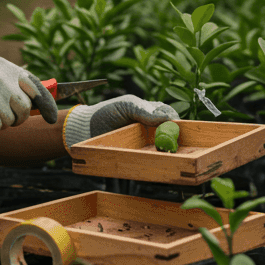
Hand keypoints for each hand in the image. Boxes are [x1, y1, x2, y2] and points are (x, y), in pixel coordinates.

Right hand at [0, 56, 59, 132]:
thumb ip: (9, 81)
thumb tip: (33, 102)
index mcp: (4, 66)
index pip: (36, 87)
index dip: (48, 105)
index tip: (52, 118)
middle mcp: (2, 78)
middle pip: (25, 109)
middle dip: (17, 119)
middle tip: (1, 116)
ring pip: (10, 121)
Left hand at [63, 95, 178, 148]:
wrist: (87, 128)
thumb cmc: (107, 112)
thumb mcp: (127, 105)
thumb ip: (145, 111)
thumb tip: (167, 119)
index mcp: (150, 110)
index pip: (170, 115)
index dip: (175, 120)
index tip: (177, 125)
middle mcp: (150, 127)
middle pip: (170, 132)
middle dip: (175, 137)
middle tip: (175, 141)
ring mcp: (145, 141)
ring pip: (162, 146)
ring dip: (167, 149)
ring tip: (166, 150)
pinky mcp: (137, 154)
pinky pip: (150, 157)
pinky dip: (155, 158)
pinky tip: (157, 158)